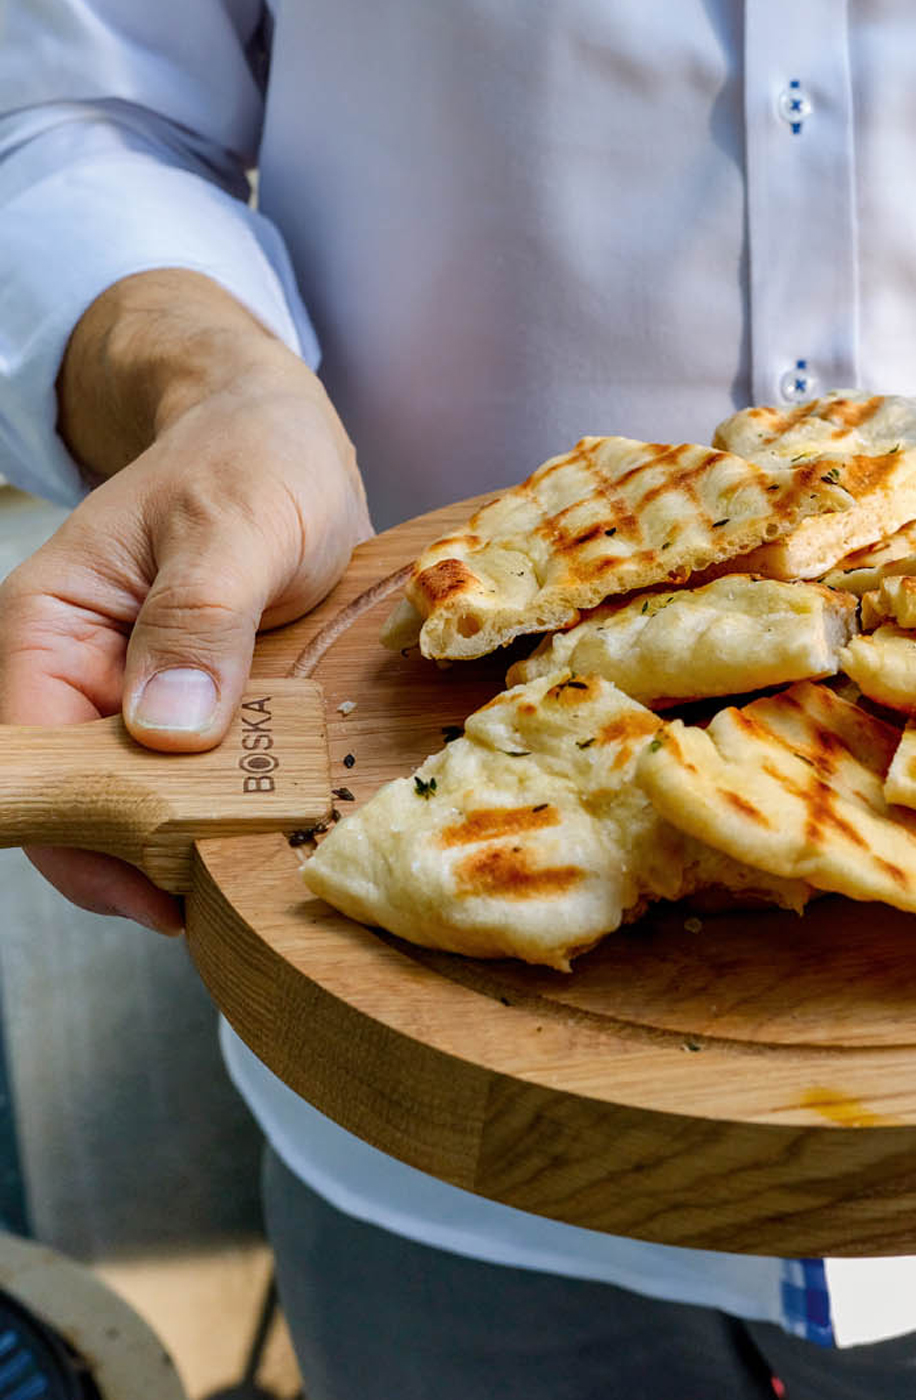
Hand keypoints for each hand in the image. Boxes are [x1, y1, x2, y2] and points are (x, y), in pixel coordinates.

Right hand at [0, 272, 370, 932]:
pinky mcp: (205, 701)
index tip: (160, 894)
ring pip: (155, 797)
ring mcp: (144, 693)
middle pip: (93, 800)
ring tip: (274, 857)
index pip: (35, 765)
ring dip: (207, 831)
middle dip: (157, 851)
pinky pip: (210, 770)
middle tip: (243, 882)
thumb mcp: (237, 523)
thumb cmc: (250, 455)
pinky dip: (243, 798)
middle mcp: (84, 674)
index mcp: (50, 629)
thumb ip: (199, 618)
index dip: (85, 840)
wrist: (279, 430)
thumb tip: (163, 732)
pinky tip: (289, 818)